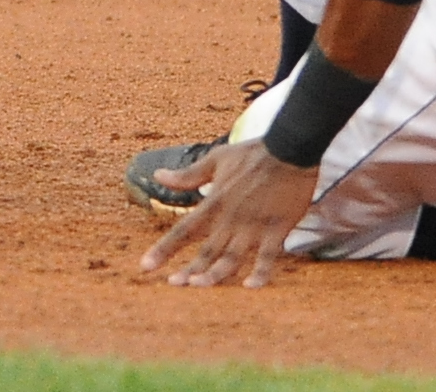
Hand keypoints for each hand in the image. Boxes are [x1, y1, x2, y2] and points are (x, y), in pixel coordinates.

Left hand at [138, 141, 318, 288]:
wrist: (290, 148)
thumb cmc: (252, 154)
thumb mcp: (216, 159)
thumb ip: (188, 175)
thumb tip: (158, 175)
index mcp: (215, 202)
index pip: (184, 230)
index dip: (164, 249)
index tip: (145, 266)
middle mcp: (231, 218)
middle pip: (206, 250)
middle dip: (189, 270)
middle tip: (173, 285)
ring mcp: (254, 226)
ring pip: (231, 257)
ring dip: (216, 274)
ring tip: (200, 287)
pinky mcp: (276, 229)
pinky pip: (267, 257)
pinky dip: (259, 273)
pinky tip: (250, 287)